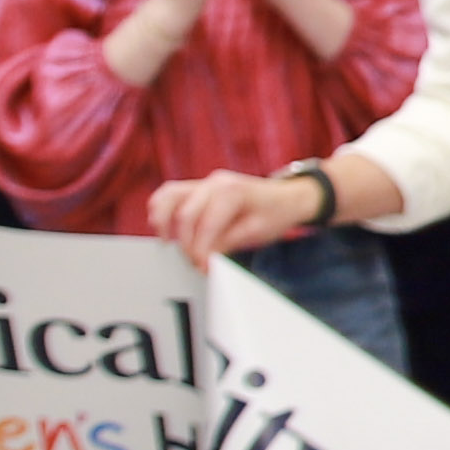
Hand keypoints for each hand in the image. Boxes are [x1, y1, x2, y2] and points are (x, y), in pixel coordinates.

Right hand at [147, 169, 320, 263]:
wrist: (287, 198)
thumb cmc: (274, 214)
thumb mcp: (256, 233)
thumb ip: (226, 243)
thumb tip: (203, 257)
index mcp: (233, 192)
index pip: (206, 224)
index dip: (201, 250)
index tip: (203, 267)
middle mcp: (215, 182)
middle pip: (185, 215)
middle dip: (187, 244)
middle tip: (195, 263)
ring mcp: (204, 182)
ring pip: (168, 197)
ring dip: (164, 223)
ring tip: (168, 244)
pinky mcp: (197, 187)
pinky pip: (169, 194)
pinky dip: (162, 211)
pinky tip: (165, 230)